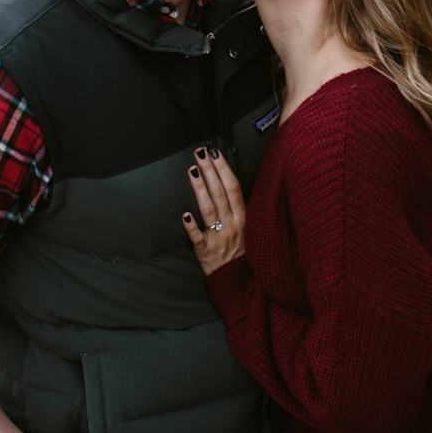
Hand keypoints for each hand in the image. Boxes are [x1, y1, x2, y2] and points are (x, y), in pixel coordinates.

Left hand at [183, 146, 246, 274]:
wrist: (237, 279)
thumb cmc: (241, 250)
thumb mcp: (247, 226)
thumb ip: (237, 206)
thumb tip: (226, 181)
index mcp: (242, 217)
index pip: (233, 187)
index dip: (224, 169)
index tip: (215, 153)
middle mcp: (231, 225)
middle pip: (220, 192)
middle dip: (209, 170)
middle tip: (200, 153)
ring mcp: (218, 237)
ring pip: (208, 209)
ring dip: (200, 188)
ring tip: (192, 170)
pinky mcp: (205, 251)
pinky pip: (198, 237)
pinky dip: (192, 227)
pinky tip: (185, 215)